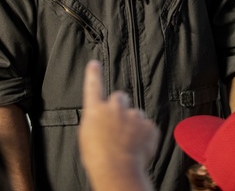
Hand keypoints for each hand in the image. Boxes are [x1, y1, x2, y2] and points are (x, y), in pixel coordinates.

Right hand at [79, 60, 157, 190]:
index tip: (94, 64)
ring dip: (133, 124)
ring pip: (135, 114)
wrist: (117, 170)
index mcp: (96, 110)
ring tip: (128, 142)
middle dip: (120, 107)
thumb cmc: (98, 158)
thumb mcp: (86, 137)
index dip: (94, 74)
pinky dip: (144, 136)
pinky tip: (137, 148)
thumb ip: (94, 121)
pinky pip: (147, 127)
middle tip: (119, 124)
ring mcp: (133, 115)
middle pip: (119, 97)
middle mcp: (115, 108)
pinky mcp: (148, 125)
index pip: (94, 86)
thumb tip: (100, 119)